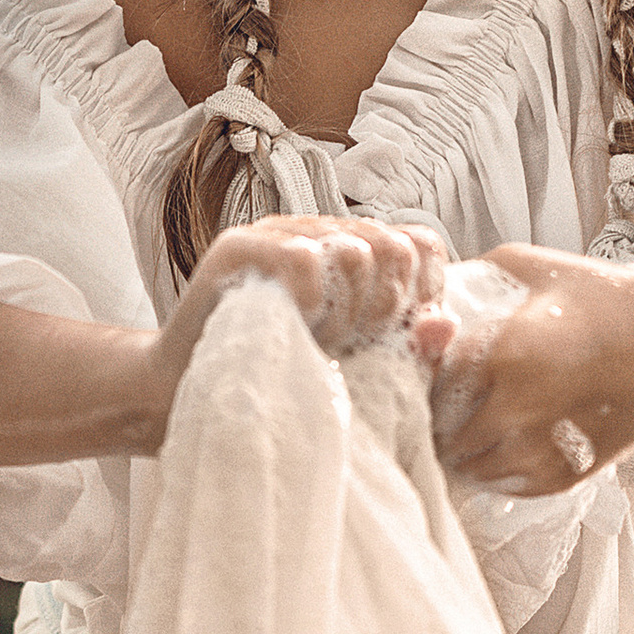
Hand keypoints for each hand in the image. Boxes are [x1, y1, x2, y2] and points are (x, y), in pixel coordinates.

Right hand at [143, 214, 448, 435]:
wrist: (190, 401)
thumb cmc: (284, 388)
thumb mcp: (362, 375)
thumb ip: (407, 352)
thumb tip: (443, 324)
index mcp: (351, 252)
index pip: (421, 245)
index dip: (423, 293)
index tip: (395, 337)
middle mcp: (317, 232)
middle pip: (394, 247)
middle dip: (387, 309)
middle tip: (353, 344)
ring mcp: (276, 233)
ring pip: (354, 251)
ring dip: (347, 312)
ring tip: (319, 341)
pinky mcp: (239, 247)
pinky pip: (304, 260)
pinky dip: (311, 304)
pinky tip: (295, 328)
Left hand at [424, 245, 633, 495]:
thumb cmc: (599, 299)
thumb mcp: (525, 267)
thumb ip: (464, 280)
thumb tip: (417, 304)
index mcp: (502, 355)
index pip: (423, 382)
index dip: (418, 376)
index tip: (424, 369)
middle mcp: (516, 410)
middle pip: (437, 429)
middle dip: (436, 414)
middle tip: (446, 397)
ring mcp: (537, 451)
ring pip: (464, 464)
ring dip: (462, 444)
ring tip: (476, 416)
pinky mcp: (556, 478)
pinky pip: (499, 482)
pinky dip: (494, 464)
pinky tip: (508, 434)